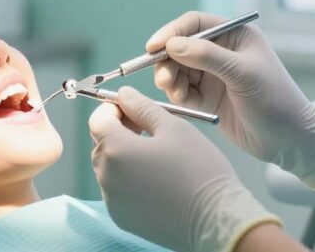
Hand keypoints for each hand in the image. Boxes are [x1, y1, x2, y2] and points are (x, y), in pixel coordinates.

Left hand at [89, 87, 280, 251]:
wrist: (215, 219)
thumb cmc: (198, 169)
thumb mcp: (173, 126)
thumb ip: (142, 107)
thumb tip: (125, 95)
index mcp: (116, 150)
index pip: (98, 120)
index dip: (112, 109)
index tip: (132, 109)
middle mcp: (107, 177)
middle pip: (101, 144)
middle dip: (118, 131)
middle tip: (145, 128)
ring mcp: (113, 201)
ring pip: (109, 168)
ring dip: (124, 156)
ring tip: (155, 154)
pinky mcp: (123, 218)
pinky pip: (117, 191)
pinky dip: (129, 180)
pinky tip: (156, 178)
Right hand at [150, 11, 314, 188]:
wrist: (290, 141)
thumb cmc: (275, 100)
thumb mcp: (242, 74)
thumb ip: (207, 56)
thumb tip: (172, 45)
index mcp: (235, 35)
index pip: (194, 24)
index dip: (171, 32)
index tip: (153, 47)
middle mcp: (222, 51)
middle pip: (180, 47)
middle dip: (167, 61)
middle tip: (164, 80)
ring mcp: (213, 75)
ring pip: (177, 69)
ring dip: (170, 79)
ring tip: (174, 93)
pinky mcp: (207, 98)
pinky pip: (182, 90)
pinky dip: (176, 94)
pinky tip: (181, 102)